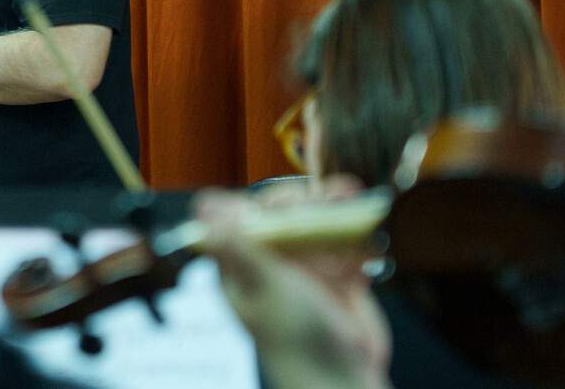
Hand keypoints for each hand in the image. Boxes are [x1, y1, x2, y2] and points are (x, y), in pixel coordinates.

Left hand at [194, 178, 390, 388]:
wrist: (342, 377)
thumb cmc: (294, 339)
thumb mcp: (263, 285)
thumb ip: (237, 244)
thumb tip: (202, 206)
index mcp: (239, 263)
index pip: (240, 215)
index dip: (262, 201)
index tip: (285, 200)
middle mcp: (270, 261)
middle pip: (282, 213)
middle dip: (304, 201)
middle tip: (325, 198)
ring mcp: (304, 268)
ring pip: (314, 223)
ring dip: (332, 207)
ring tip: (347, 194)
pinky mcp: (336, 276)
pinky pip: (343, 242)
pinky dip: (353, 230)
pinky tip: (362, 223)